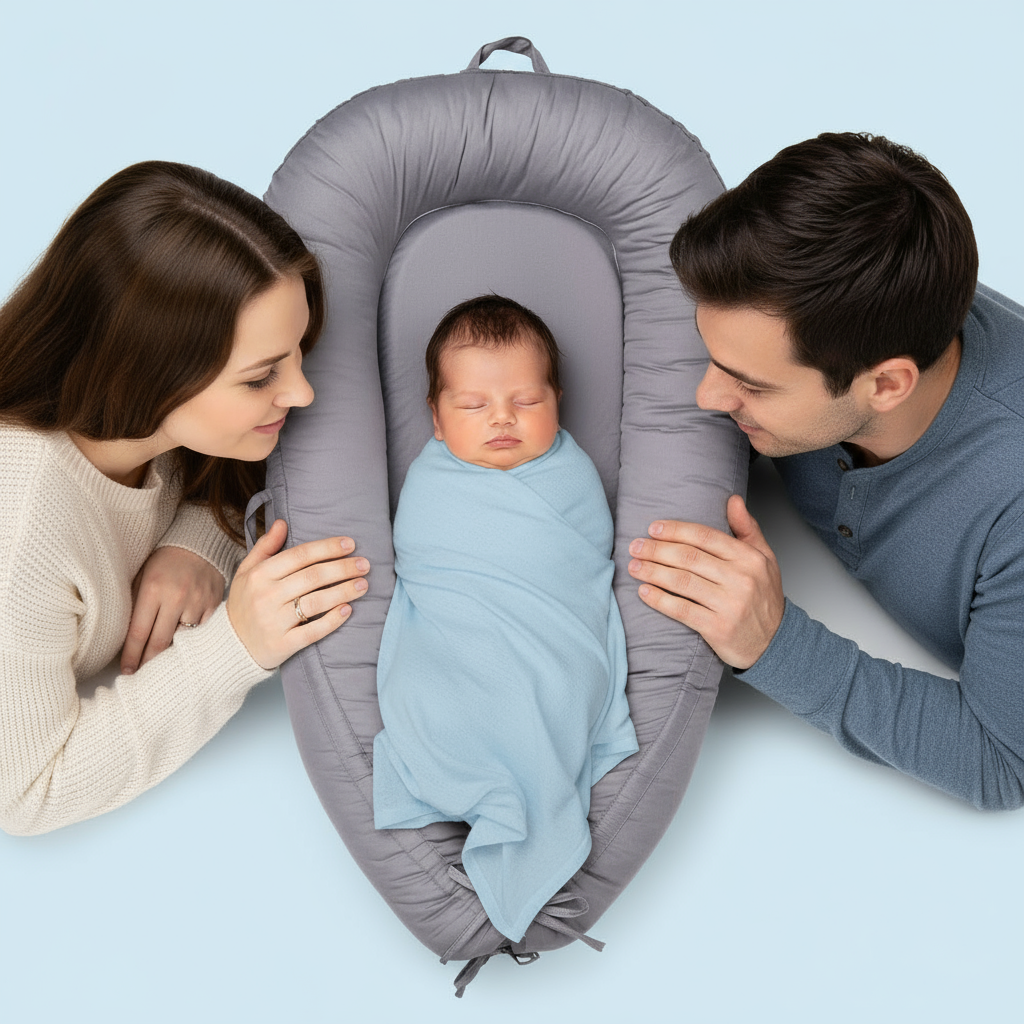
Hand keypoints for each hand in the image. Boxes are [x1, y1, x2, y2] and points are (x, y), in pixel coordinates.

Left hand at [121, 546, 224, 673]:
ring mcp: (198, 602)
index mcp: (153, 590)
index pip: (138, 632)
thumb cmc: (164, 562)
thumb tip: (125, 639)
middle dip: (148, 662)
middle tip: (141, 676)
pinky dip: (192, 643)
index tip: (126, 670)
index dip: (131, 655)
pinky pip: (202, 632)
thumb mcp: (141, 577)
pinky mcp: (214, 605)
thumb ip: (135, 605)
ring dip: (170, 655)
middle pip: (160, 642)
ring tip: (161, 667)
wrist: (199, 545)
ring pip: (182, 640)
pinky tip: (184, 650)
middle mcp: (176, 598)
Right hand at [225, 519, 368, 669]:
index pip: (300, 555)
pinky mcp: (282, 644)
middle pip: (313, 577)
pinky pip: (312, 631)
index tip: (350, 544)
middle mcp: (266, 596)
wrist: (228, 646)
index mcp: (260, 575)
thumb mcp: (247, 571)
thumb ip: (266, 547)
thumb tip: (282, 523)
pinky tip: (348, 610)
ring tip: (364, 584)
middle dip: (343, 568)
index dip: (327, 548)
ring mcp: (274, 622)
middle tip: (365, 564)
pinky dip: (332, 620)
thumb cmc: (244, 603)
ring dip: (344, 591)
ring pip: (316, 602)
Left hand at [627, 495, 783, 669]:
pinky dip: (659, 599)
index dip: (675, 530)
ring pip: (682, 581)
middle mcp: (741, 579)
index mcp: (749, 558)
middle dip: (656, 550)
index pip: (705, 536)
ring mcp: (730, 605)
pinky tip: (644, 592)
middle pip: (689, 557)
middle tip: (635, 546)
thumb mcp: (764, 559)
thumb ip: (747, 528)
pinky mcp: (718, 628)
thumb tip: (732, 500)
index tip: (653, 528)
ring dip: (652, 572)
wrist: (776, 643)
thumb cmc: (764, 598)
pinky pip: (682, 610)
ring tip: (633, 566)